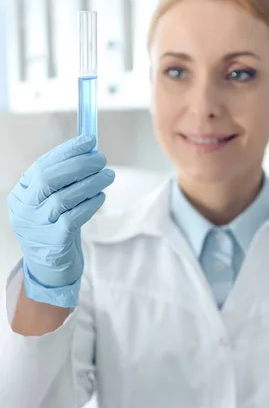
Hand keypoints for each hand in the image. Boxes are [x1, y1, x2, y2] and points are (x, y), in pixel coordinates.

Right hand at [7, 134, 114, 306]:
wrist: (49, 267)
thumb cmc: (53, 226)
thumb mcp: (50, 202)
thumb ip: (64, 180)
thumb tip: (91, 152)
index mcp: (22, 193)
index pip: (42, 165)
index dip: (67, 151)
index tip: (90, 140)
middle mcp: (24, 209)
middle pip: (49, 179)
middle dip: (79, 165)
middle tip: (102, 159)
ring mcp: (37, 226)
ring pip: (63, 198)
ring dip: (90, 183)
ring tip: (108, 176)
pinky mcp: (54, 241)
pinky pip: (74, 217)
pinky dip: (90, 204)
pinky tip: (101, 196)